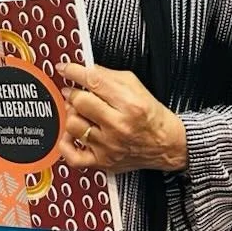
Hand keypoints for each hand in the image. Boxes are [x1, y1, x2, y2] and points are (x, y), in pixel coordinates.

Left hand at [55, 62, 187, 173]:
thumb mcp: (136, 87)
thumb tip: (84, 70)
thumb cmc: (151, 117)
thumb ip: (109, 76)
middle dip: (74, 93)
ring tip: (80, 113)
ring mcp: (108, 146)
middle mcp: (118, 126)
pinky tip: (72, 135)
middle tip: (76, 93)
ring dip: (72, 115)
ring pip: (72, 125)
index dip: (73, 71)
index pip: (93, 81)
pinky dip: (66, 143)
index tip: (65, 69)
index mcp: (129, 104)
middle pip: (79, 102)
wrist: (166, 144)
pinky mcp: (102, 162)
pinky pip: (71, 155)